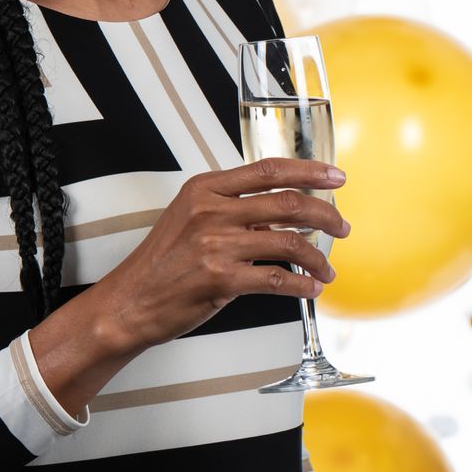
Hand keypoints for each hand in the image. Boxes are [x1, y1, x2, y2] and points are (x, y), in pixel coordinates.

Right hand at [96, 157, 351, 351]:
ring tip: (326, 270)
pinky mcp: (221, 279)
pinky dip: (303, 285)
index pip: (269, 170)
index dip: (309, 172)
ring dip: (318, 258)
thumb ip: (232, 210)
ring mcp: (216, 245)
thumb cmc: (161, 263)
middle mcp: (211, 211)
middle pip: (288, 203)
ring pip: (289, 242)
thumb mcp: (189, 218)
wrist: (129, 302)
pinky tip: (310, 288)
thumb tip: (278, 215)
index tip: (335, 177)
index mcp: (205, 189)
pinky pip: (278, 279)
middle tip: (341, 227)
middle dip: (325, 215)